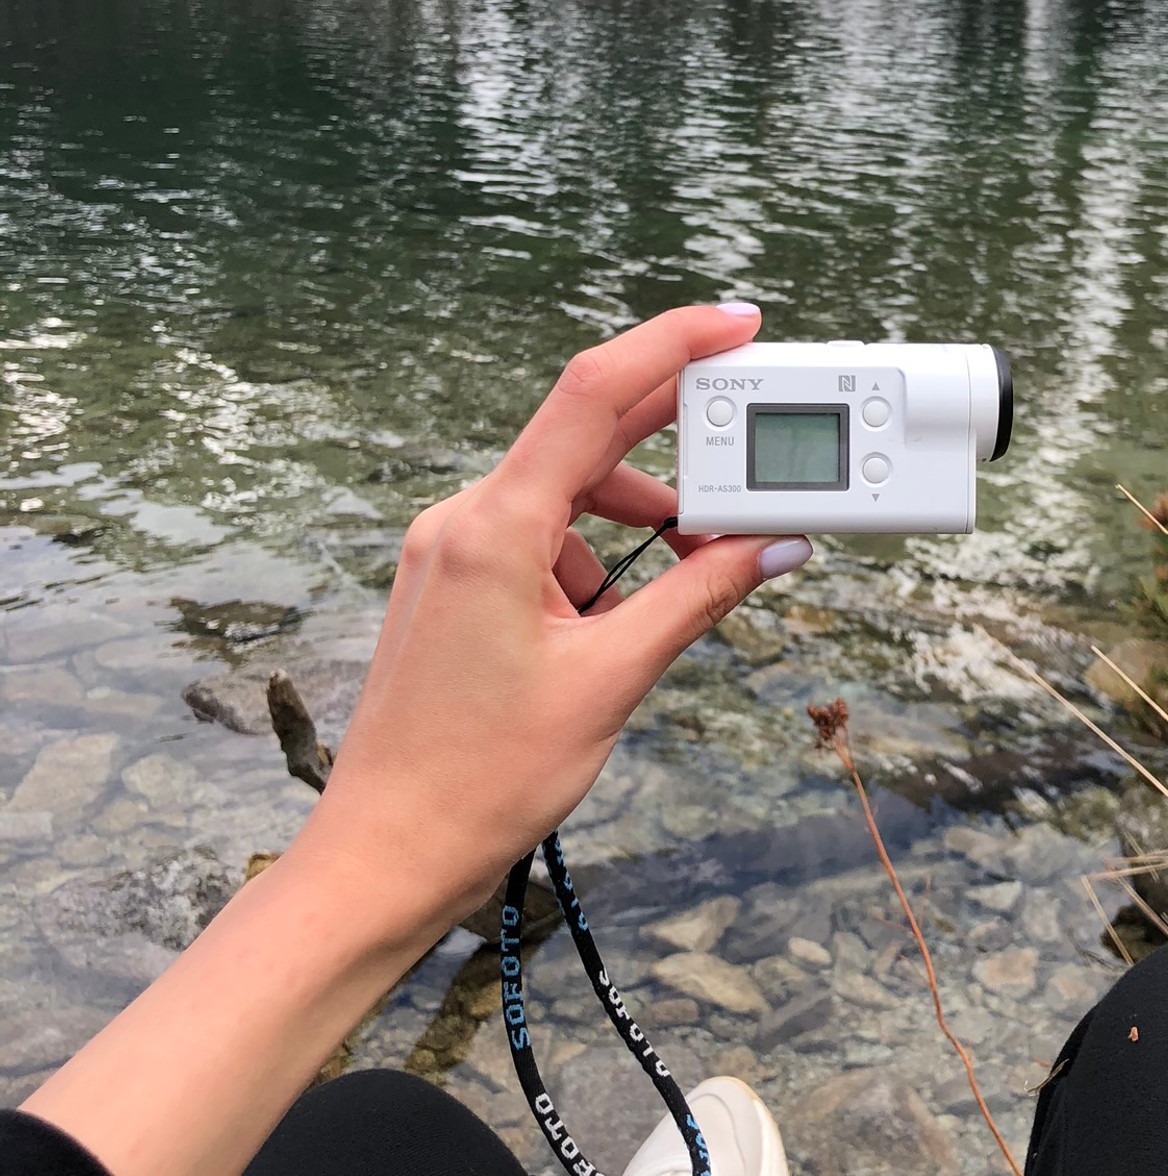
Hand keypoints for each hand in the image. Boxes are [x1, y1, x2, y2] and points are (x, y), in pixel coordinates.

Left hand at [293, 300, 810, 934]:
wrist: (387, 852)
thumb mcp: (611, 680)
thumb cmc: (481, 778)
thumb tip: (773, 546)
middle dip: (675, 440)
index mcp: (493, 529)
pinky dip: (597, 557)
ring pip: (566, 495)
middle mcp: (461, 522)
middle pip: (584, 438)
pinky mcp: (452, 584)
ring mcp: (450, 552)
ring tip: (700, 568)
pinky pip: (539, 537)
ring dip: (639, 517)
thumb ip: (698, 598)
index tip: (736, 323)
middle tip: (752, 445)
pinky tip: (627, 615)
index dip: (670, 343)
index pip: (591, 394)